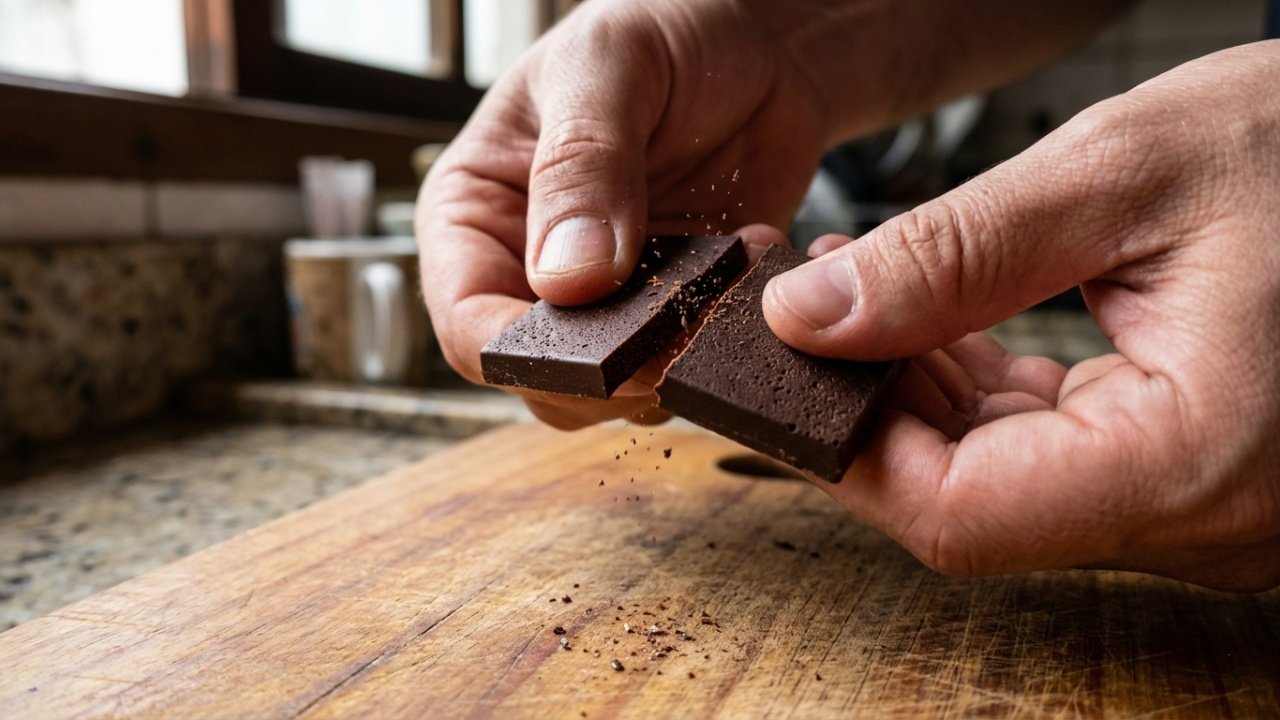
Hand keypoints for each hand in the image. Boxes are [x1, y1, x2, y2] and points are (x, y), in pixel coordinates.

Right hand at [416, 0, 1124, 428]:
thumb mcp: (606, 71)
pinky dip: (725, 341)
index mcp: (476, 216)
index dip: (522, 356)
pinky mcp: (674, 315)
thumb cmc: (663, 34)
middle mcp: (528, 273)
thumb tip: (566, 278)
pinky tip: (752, 267)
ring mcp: (606, 303)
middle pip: (539, 378)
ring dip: (677, 359)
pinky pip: (688, 367)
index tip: (598, 351)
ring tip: (725, 275)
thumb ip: (581, 167)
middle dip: (610, 373)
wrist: (757, 45)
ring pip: (616, 393)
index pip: (467, 324)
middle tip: (683, 321)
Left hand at [763, 42, 1279, 590]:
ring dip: (917, 389)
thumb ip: (955, 257)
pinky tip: (933, 316)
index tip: (783, 368)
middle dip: (870, 405)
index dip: (847, 448)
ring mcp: (1198, 500)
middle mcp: (1203, 514)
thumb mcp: (1125, 172)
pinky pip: (1049, 450)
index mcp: (1195, 460)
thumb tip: (811, 321)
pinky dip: (978, 388)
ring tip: (858, 290)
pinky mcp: (1188, 464)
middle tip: (803, 312)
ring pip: (1001, 478)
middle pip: (969, 502)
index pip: (957, 516)